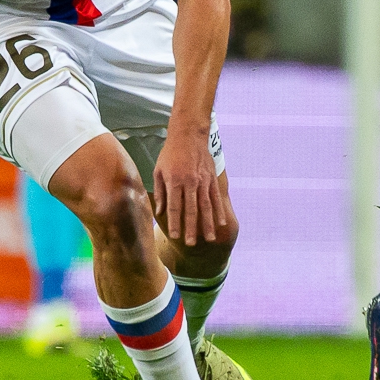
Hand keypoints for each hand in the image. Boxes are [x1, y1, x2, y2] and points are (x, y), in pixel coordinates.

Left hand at [152, 125, 228, 245]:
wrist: (189, 135)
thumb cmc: (170, 154)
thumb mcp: (158, 171)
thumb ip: (161, 192)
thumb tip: (160, 211)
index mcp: (174, 181)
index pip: (175, 206)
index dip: (175, 222)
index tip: (175, 236)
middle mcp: (190, 183)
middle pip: (191, 210)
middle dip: (191, 228)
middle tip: (192, 244)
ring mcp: (203, 181)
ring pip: (206, 206)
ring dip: (208, 224)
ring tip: (210, 238)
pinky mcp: (212, 179)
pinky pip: (216, 198)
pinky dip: (219, 211)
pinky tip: (221, 223)